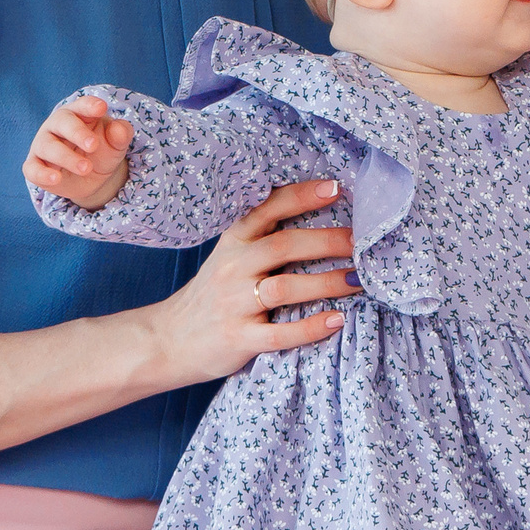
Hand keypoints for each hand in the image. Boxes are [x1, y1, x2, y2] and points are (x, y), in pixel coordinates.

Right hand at [25, 95, 132, 207]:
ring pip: (47, 147)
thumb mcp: (116, 144)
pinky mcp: (35, 166)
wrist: (91, 178)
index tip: (101, 108)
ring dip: (66, 157)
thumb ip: (120, 134)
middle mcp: (56, 126)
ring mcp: (43, 145)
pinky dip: (42, 174)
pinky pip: (32, 169)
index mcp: (78, 113)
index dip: (90, 106)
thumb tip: (119, 129)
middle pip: (62, 122)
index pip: (82, 105)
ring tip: (86, 168)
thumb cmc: (101, 151)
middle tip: (93, 145)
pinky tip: (56, 178)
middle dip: (77, 132)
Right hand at [134, 180, 360, 387]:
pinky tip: (337, 320)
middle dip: (327, 241)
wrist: (167, 340)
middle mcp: (232, 268)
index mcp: (234, 241)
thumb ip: (264, 237)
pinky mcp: (238, 339)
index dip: (302, 196)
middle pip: (283, 246)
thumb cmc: (213, 294)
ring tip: (358, 281)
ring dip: (326, 283)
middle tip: (361, 243)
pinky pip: (280, 333)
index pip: (268, 210)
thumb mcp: (230, 256)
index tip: (336, 188)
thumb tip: (324, 213)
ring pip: (284, 288)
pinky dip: (311, 327)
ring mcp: (234, 304)